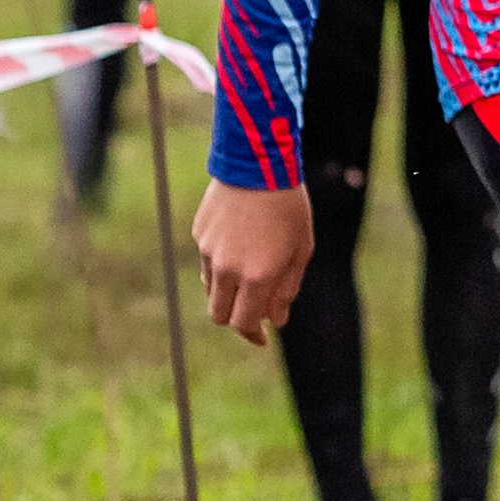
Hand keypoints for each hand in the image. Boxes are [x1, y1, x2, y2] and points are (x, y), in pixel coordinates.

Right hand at [193, 180, 313, 340]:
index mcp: (257, 276)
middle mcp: (227, 269)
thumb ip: (287, 289)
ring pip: (211, 289)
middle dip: (235, 319)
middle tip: (252, 311)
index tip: (262, 338)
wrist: (259, 163)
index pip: (244, 322)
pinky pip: (207, 260)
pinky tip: (240, 241)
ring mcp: (209, 251)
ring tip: (250, 270)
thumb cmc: (289, 207)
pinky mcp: (199, 234)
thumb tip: (277, 321)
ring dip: (228, 291)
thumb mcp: (301, 249)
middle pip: (219, 315)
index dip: (253, 335)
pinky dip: (221, 263)